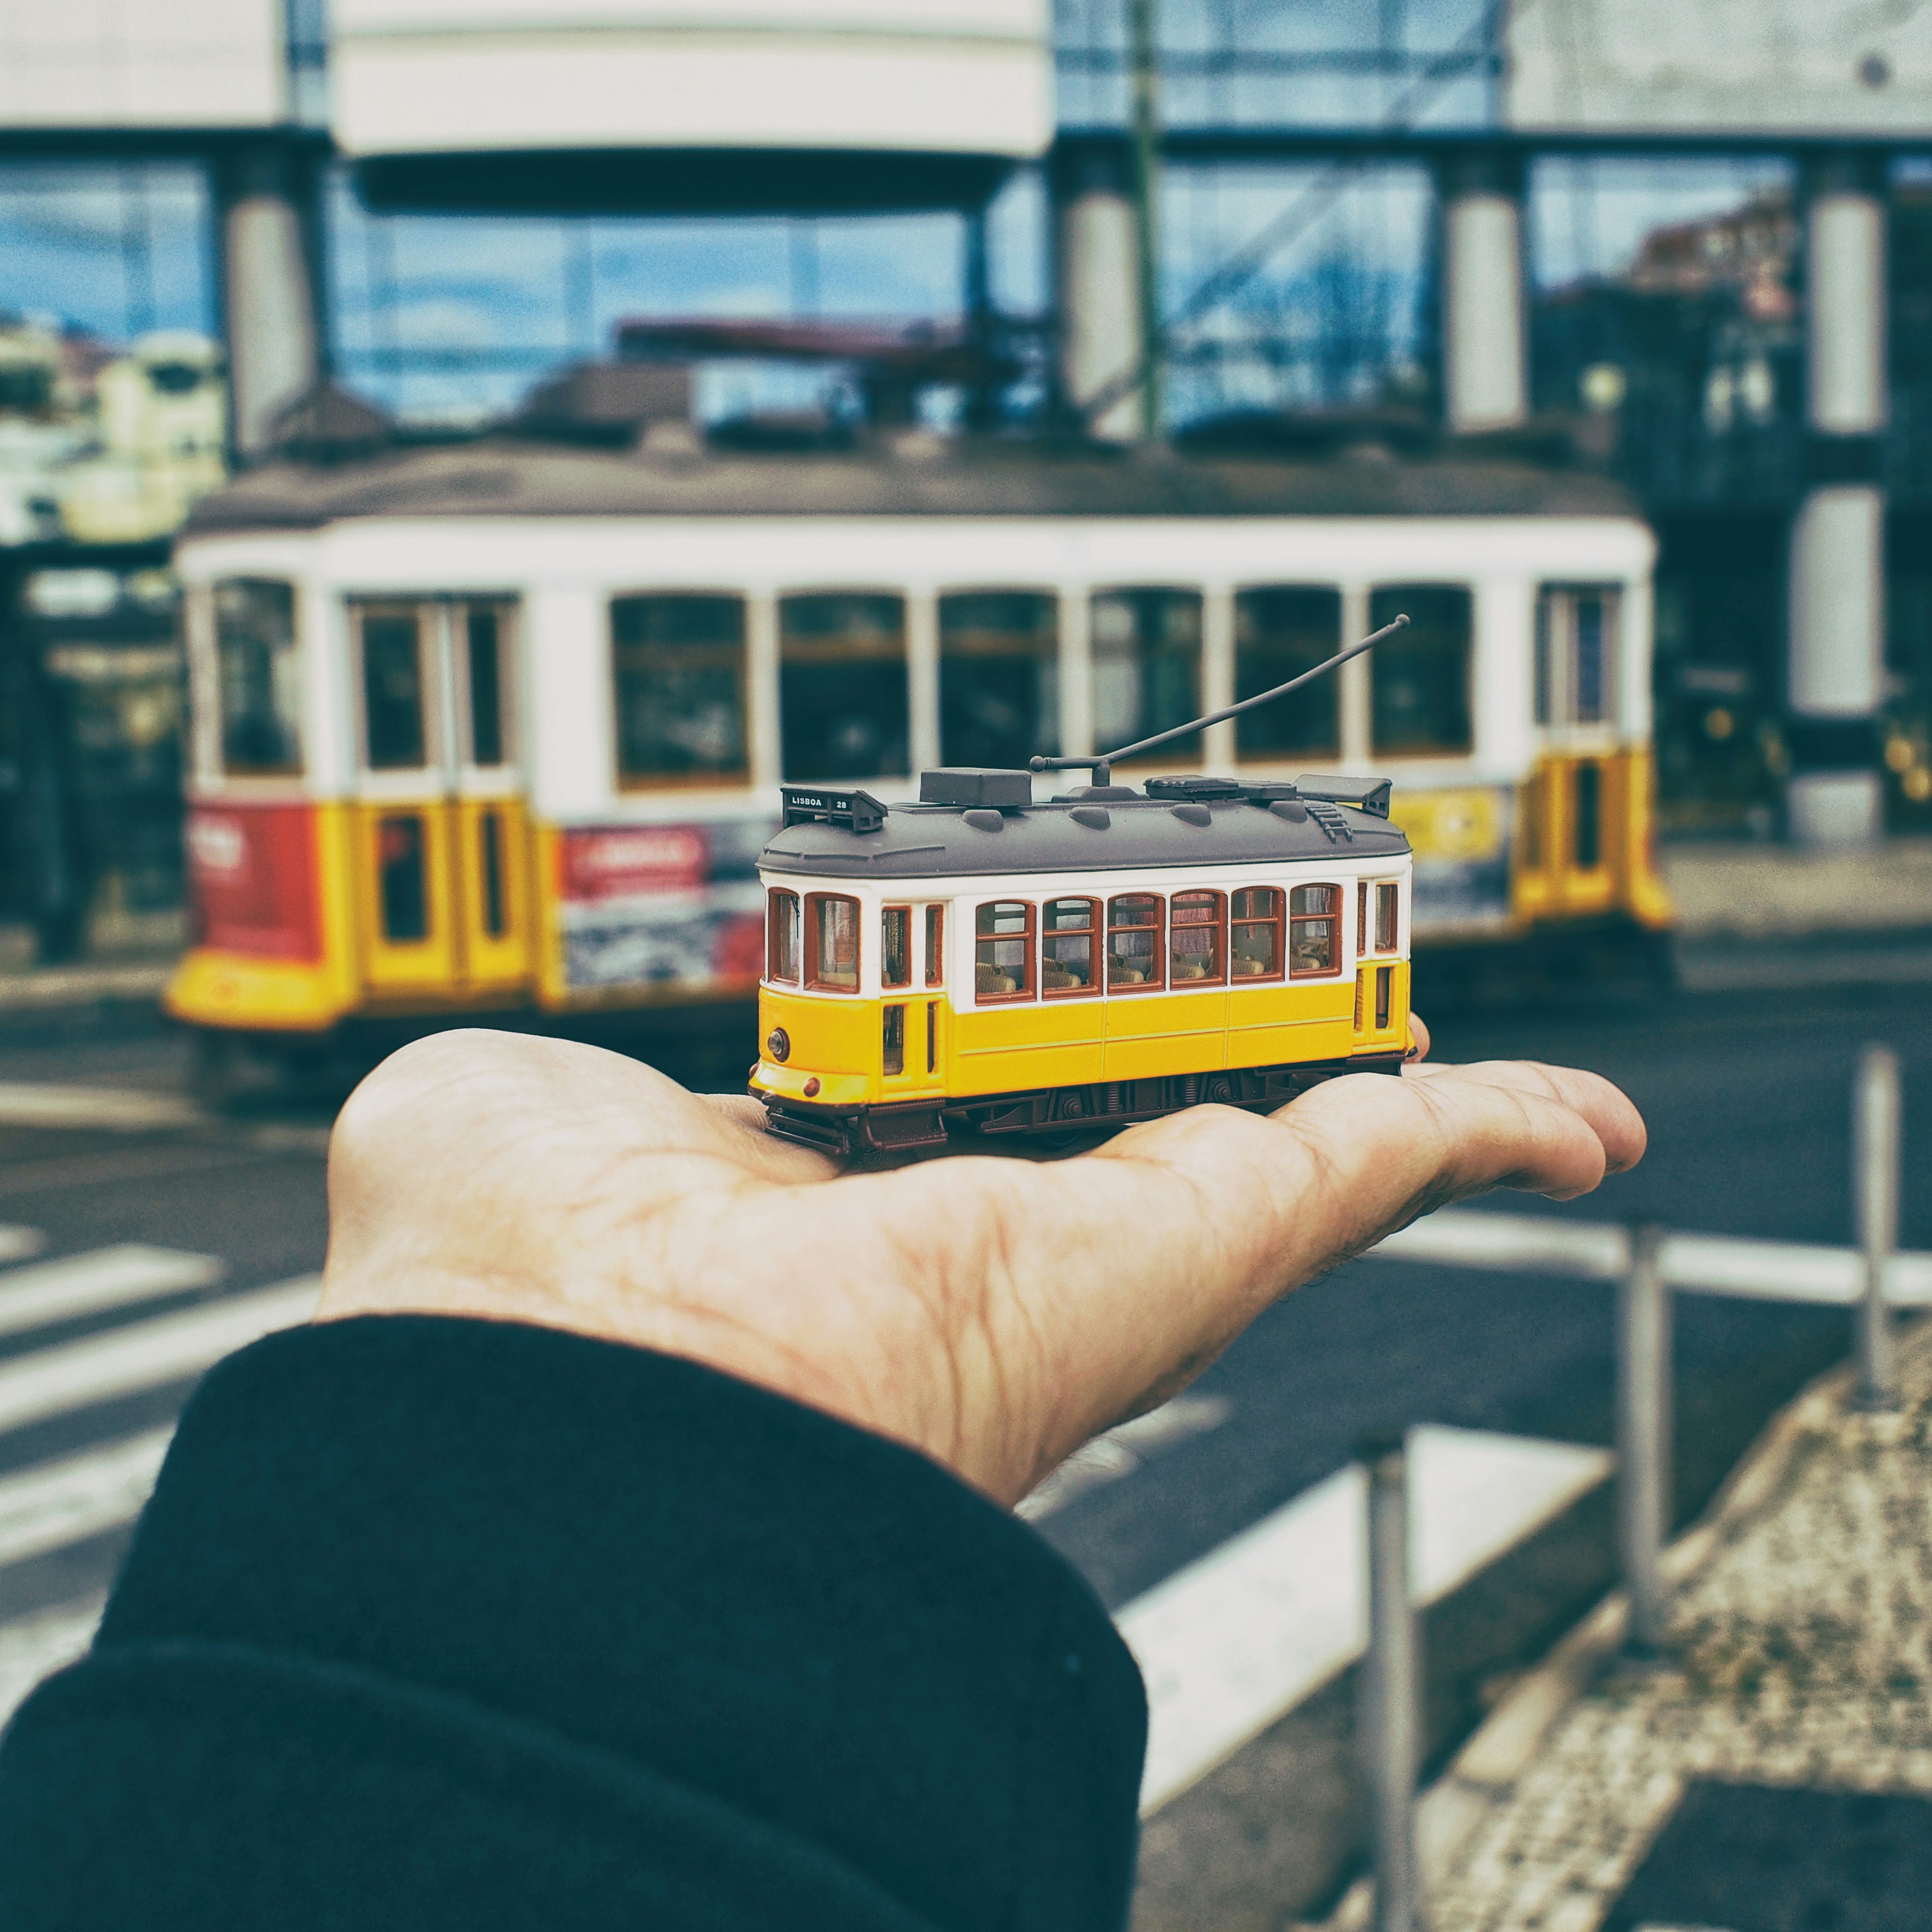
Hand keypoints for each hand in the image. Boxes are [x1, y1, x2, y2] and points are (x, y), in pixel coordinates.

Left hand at [319, 1024, 1643, 1507]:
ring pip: (1295, 1169)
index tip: (1103, 1008)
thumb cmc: (504, 1281)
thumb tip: (590, 1104)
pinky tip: (1572, 1120)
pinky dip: (1480, 1134)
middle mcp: (996, 1256)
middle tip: (1334, 1004)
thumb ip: (575, 1091)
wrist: (565, 1392)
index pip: (999, 1138)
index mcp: (857, 1222)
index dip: (1061, 1063)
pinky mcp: (1185, 1252)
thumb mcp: (526, 1113)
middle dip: (1263, 1077)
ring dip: (1404, 1104)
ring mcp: (1102, 1261)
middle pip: (1173, 1148)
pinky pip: (1365, 1178)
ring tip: (1496, 1046)